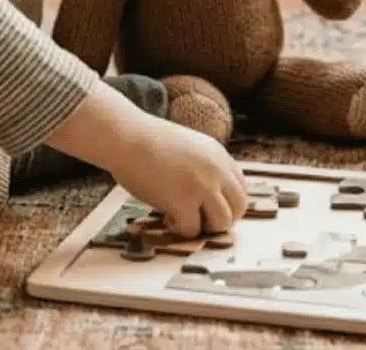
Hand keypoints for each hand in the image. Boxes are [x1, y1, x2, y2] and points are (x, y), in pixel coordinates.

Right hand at [107, 116, 249, 238]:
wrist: (125, 136)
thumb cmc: (146, 141)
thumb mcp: (188, 148)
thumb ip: (204, 168)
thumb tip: (209, 197)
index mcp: (219, 156)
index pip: (241, 189)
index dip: (226, 203)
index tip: (208, 208)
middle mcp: (217, 170)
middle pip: (239, 208)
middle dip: (220, 218)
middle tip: (197, 217)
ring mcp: (202, 186)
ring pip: (222, 223)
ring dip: (202, 226)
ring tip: (179, 215)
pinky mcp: (183, 202)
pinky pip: (192, 229)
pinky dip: (179, 228)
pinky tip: (165, 215)